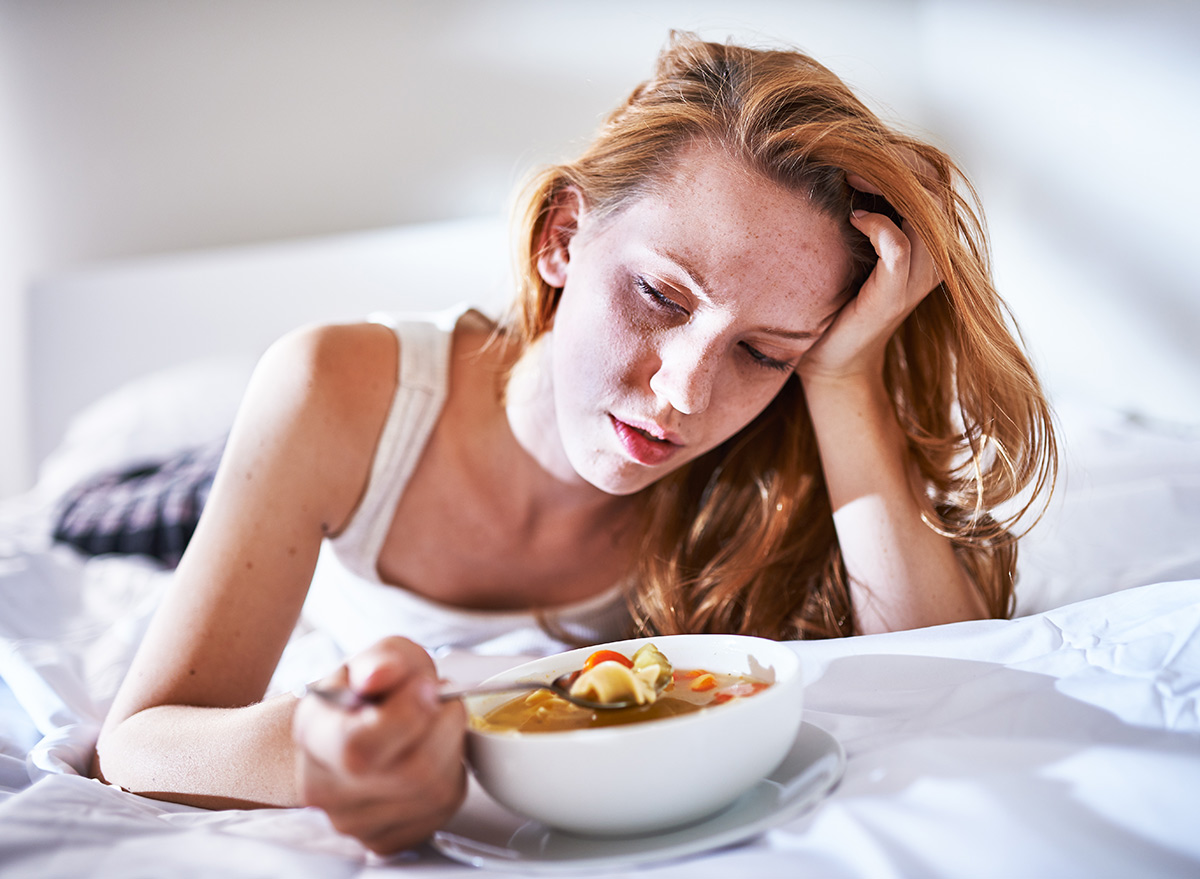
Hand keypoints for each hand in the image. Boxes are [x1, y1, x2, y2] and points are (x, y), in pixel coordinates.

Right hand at [293, 637, 466, 854]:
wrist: (358, 725)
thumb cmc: (370, 691)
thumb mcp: (378, 657)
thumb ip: (383, 660)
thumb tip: (381, 675)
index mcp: (313, 736)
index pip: (359, 747)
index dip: (408, 714)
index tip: (426, 686)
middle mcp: (324, 789)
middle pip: (410, 771)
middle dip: (442, 725)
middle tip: (438, 700)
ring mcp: (354, 822)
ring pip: (434, 789)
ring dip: (451, 747)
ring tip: (433, 724)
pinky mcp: (388, 839)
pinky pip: (442, 807)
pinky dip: (450, 775)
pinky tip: (432, 754)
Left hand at [798, 172, 940, 385]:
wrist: (830, 361)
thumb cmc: (835, 300)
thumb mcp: (852, 246)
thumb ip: (863, 210)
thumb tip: (844, 162)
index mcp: (928, 240)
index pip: (935, 177)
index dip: (905, 155)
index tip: (863, 149)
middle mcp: (933, 255)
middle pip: (936, 185)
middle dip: (897, 162)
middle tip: (853, 158)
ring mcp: (917, 277)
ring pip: (926, 210)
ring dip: (887, 186)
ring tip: (850, 180)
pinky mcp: (894, 295)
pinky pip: (899, 247)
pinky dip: (878, 226)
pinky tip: (855, 220)